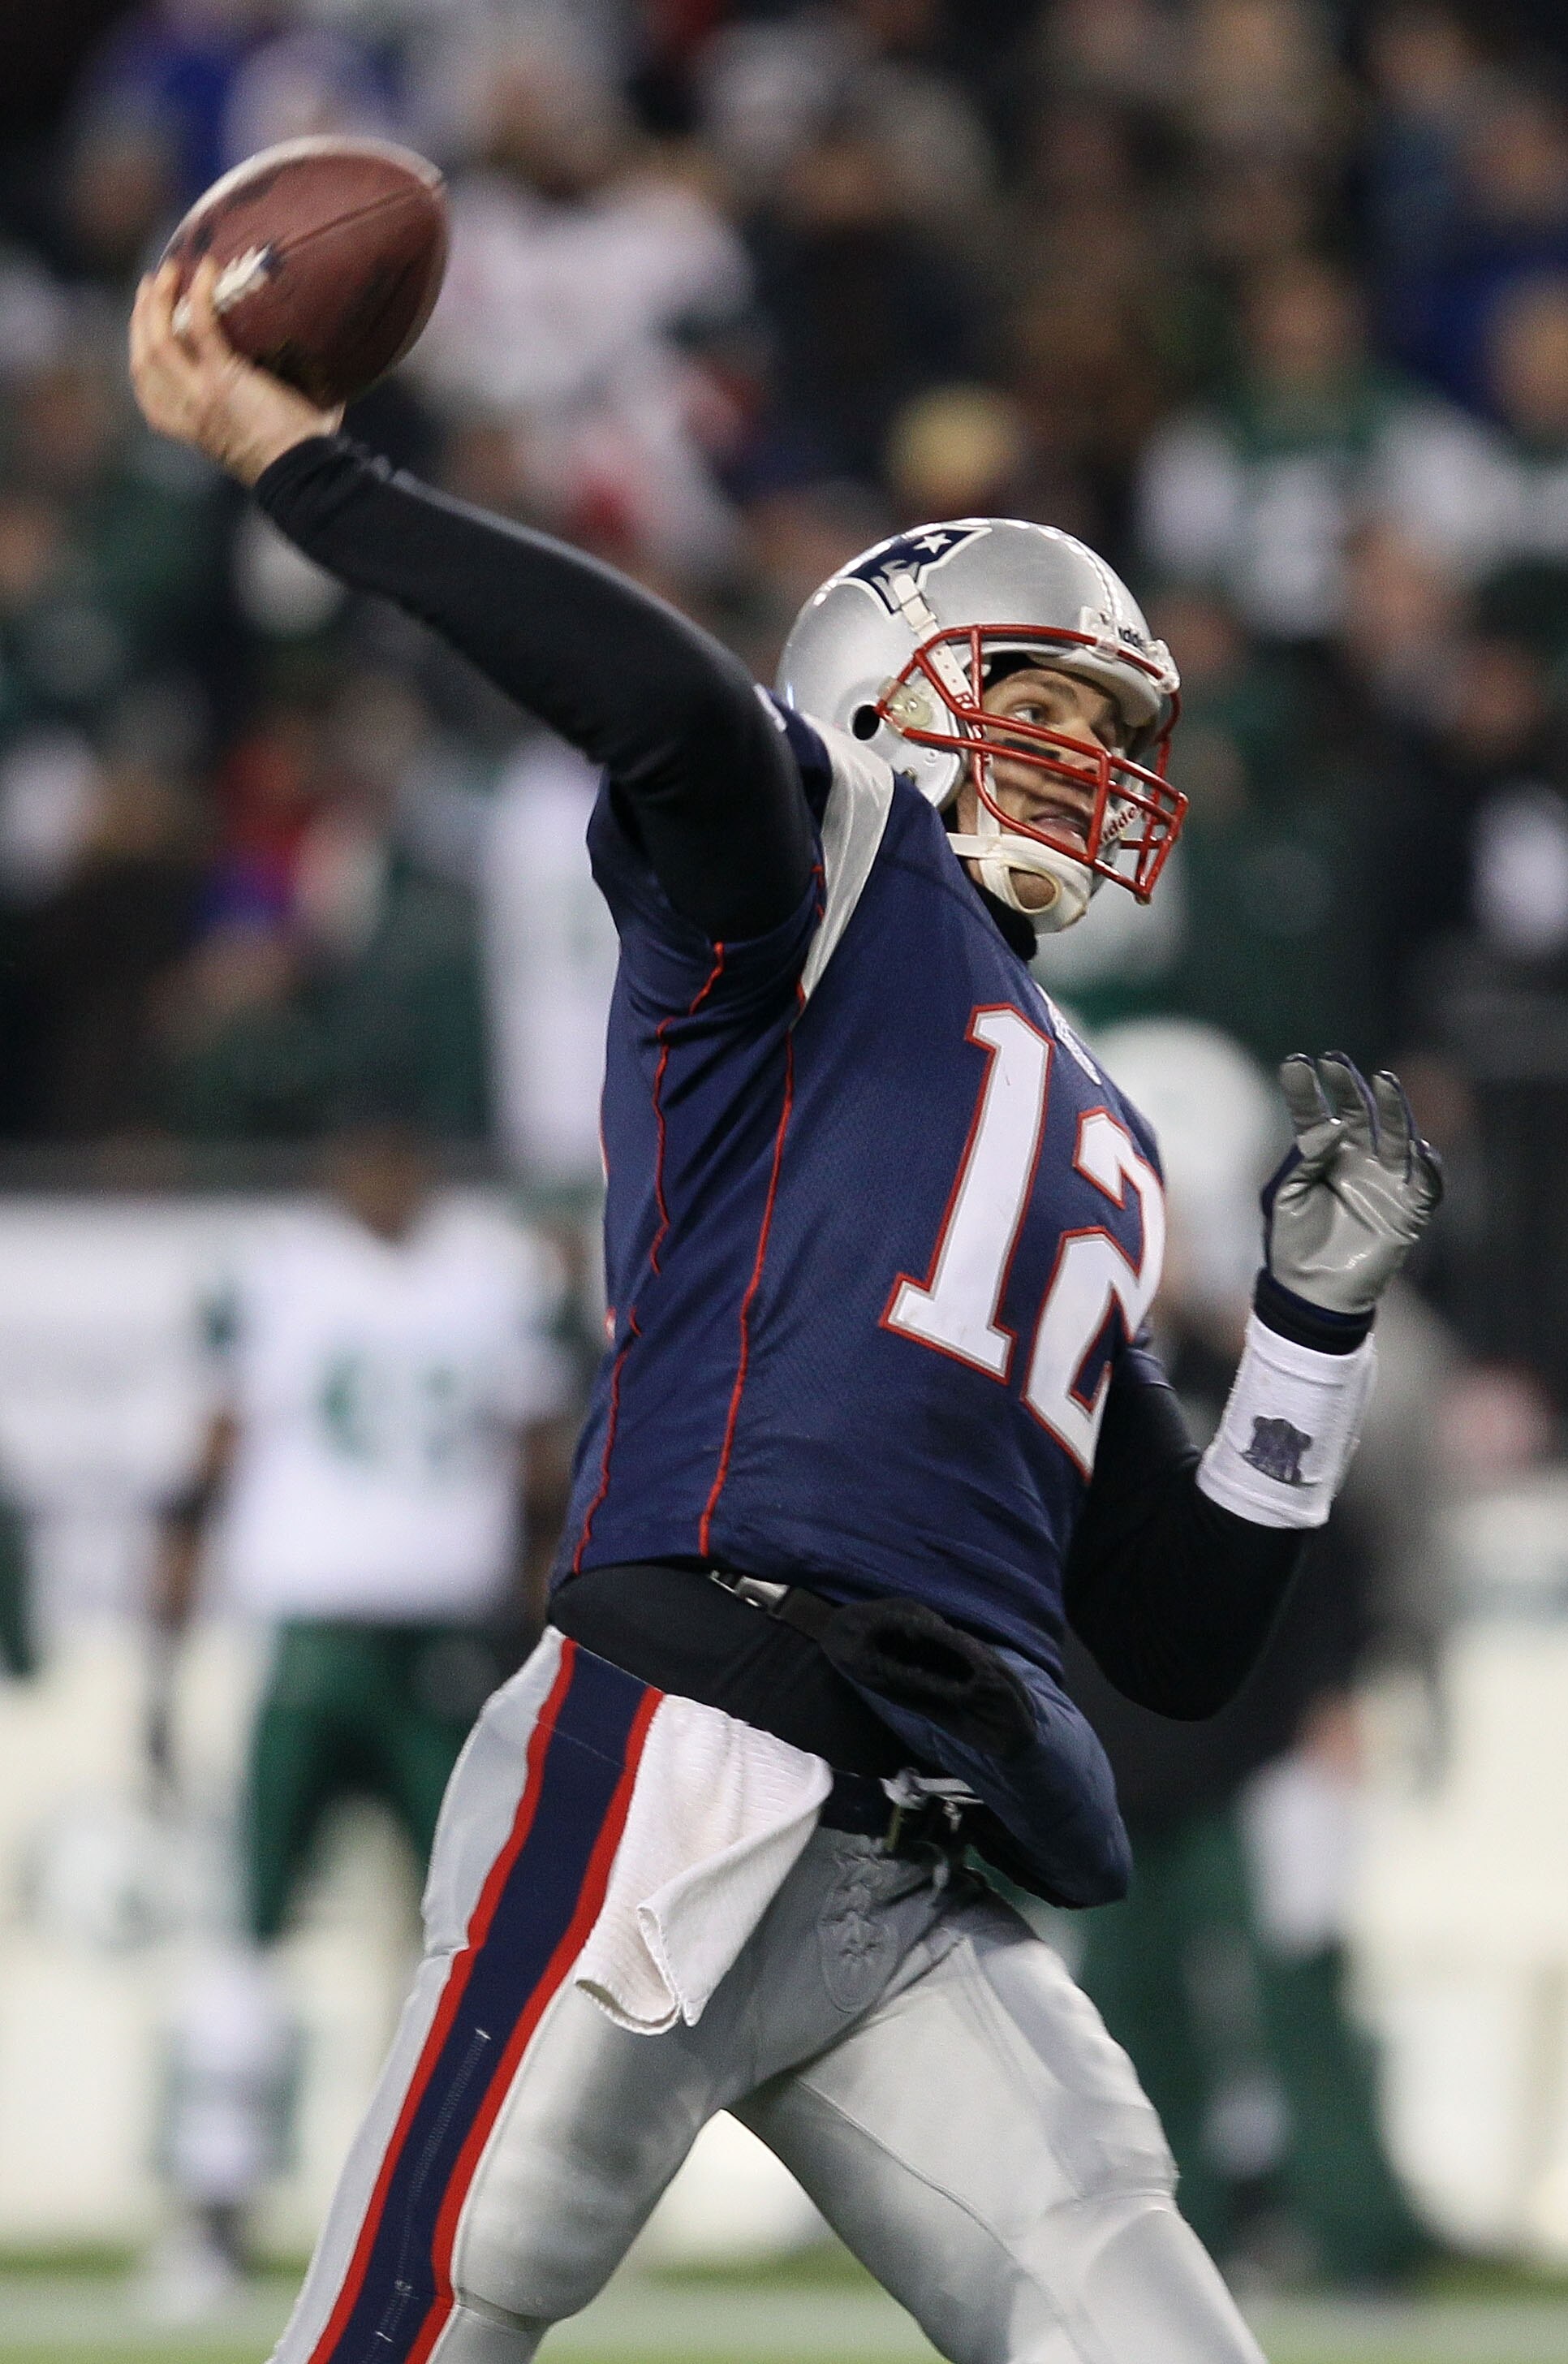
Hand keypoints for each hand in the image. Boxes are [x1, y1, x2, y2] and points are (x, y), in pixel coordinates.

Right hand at [128, 257, 342, 485]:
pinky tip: (209, 269)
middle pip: (144, 359)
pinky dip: (201, 294)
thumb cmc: (301, 456)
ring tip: (169, 270)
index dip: (140, 354)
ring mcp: (201, 396)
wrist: (307, 474)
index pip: (148, 391)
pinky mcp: (223, 379)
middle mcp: (187, 414)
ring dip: (157, 301)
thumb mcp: (265, 431)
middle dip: (141, 318)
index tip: (145, 326)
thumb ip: (263, 401)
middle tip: (152, 284)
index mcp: (190, 429)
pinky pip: (200, 326)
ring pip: (157, 340)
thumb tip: (309, 369)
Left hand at [1263, 1052, 1442, 1316]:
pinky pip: (1426, 1185)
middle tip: (1337, 1061)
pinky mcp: (1407, 1210)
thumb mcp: (1285, 1196)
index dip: (1308, 1090)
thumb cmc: (1292, 1242)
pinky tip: (1422, 1148)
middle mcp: (1356, 1160)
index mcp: (1323, 1155)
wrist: (1310, 1292)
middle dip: (1350, 1088)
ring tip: (1384, 1081)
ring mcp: (1384, 1182)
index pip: (1315, 1115)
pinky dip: (1429, 1168)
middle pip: (1359, 1115)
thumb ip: (1304, 1160)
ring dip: (1393, 1110)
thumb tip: (1330, 1127)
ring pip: (1396, 1138)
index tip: (1296, 1062)